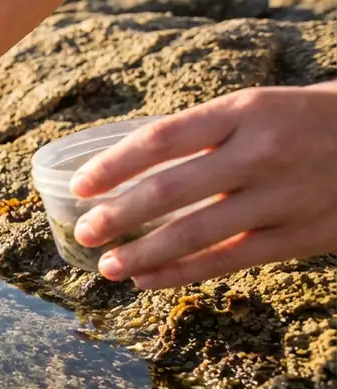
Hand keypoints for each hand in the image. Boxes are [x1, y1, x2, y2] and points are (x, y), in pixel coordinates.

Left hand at [69, 81, 336, 289]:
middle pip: (169, 190)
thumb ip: (204, 134)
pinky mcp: (299, 236)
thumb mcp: (259, 107)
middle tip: (84, 231)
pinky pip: (227, 261)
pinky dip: (180, 273)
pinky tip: (147, 281)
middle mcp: (260, 152)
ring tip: (107, 266)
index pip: (161, 139)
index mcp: (245, 111)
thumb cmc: (309, 120)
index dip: (113, 165)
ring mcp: (281, 197)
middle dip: (117, 215)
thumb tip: (128, 165)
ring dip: (142, 254)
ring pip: (194, 234)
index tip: (80, 185)